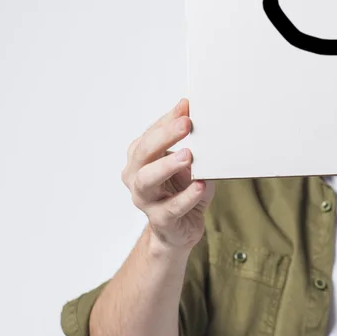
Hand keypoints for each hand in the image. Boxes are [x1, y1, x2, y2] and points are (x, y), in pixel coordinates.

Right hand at [121, 98, 214, 249]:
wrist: (181, 229)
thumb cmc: (181, 189)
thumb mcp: (186, 160)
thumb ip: (186, 137)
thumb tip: (190, 106)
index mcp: (140, 159)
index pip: (149, 134)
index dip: (167, 120)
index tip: (187, 106)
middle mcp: (136, 177)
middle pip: (143, 154)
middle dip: (164, 136)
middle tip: (186, 124)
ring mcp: (145, 200)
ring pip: (147, 180)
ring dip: (167, 165)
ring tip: (188, 155)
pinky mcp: (160, 220)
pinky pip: (171, 207)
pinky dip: (186, 196)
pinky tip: (199, 185)